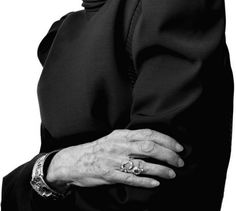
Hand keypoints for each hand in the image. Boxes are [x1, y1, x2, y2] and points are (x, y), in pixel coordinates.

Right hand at [46, 128, 183, 189]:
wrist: (74, 161)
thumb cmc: (97, 149)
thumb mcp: (114, 138)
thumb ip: (131, 138)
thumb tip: (152, 140)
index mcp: (122, 135)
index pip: (149, 134)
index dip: (166, 140)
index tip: (178, 146)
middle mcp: (120, 146)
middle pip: (149, 148)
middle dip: (168, 154)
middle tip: (180, 161)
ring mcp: (115, 161)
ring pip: (143, 165)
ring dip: (160, 169)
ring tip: (172, 173)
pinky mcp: (110, 175)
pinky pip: (131, 179)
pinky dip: (145, 182)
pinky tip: (156, 184)